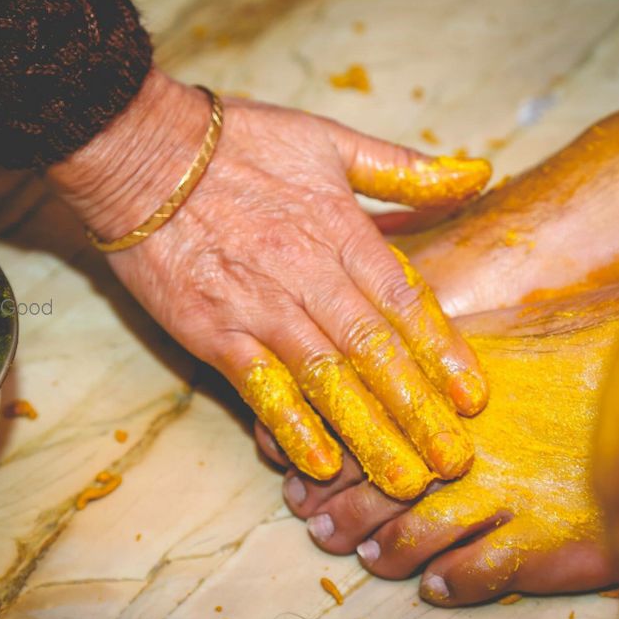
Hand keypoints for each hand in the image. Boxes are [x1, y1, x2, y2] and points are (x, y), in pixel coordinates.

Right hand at [49, 70, 490, 499]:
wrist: (141, 151)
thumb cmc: (238, 143)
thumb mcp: (330, 140)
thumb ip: (404, 170)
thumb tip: (477, 175)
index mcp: (340, 230)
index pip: (404, 300)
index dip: (442, 352)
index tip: (473, 398)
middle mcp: (307, 274)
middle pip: (373, 350)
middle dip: (417, 409)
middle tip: (451, 460)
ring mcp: (258, 307)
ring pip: (325, 376)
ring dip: (367, 431)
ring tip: (402, 478)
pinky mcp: (211, 331)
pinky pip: (259, 385)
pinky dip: (289, 424)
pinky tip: (319, 463)